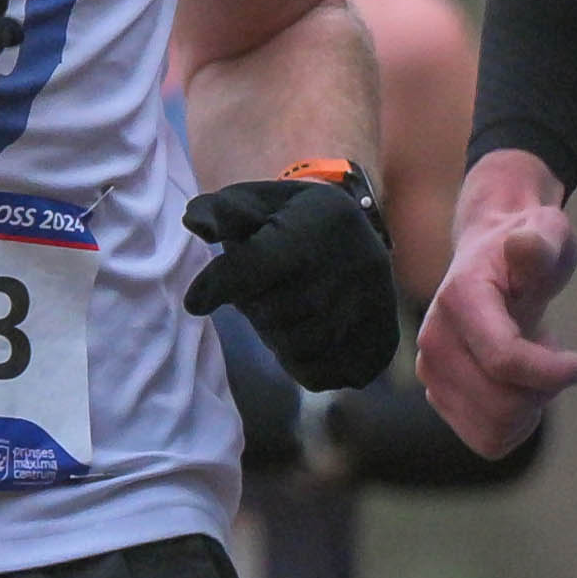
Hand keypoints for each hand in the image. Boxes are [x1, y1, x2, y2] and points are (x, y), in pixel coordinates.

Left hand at [182, 164, 402, 390]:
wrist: (356, 241)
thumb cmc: (290, 222)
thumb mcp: (259, 203)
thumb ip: (222, 210)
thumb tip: (195, 220)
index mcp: (324, 218)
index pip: (258, 264)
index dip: (218, 285)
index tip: (195, 301)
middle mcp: (359, 261)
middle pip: (275, 312)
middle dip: (254, 309)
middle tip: (258, 295)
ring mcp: (375, 305)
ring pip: (298, 348)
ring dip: (276, 338)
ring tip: (281, 315)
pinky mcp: (381, 340)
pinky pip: (322, 374)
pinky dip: (301, 364)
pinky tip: (302, 337)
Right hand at [415, 160, 576, 455]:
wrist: (491, 259)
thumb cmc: (528, 247)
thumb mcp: (546, 234)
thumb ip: (540, 245)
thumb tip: (524, 244)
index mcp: (460, 299)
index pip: (505, 361)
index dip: (553, 373)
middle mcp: (434, 341)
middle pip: (500, 405)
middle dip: (542, 393)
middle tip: (558, 362)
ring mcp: (431, 373)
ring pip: (493, 430)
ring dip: (529, 409)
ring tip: (536, 370)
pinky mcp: (439, 396)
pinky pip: (487, 439)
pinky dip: (515, 424)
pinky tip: (521, 387)